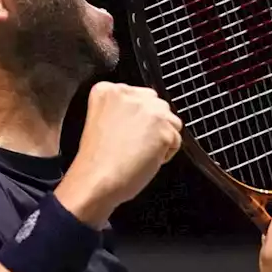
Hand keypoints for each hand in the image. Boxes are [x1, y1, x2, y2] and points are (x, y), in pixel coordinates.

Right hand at [57, 82, 182, 224]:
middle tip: (134, 144)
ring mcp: (149, 110)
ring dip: (161, 137)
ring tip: (139, 153)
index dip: (137, 118)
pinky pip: (176, 140)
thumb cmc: (95, 160)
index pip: (138, 96)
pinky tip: (145, 160)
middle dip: (152, 124)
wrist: (96, 181)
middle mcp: (129, 94)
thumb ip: (121, 109)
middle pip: (157, 105)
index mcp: (107, 90)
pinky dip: (166, 153)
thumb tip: (144, 115)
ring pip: (170, 121)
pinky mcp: (163, 130)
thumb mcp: (100, 120)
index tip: (127, 132)